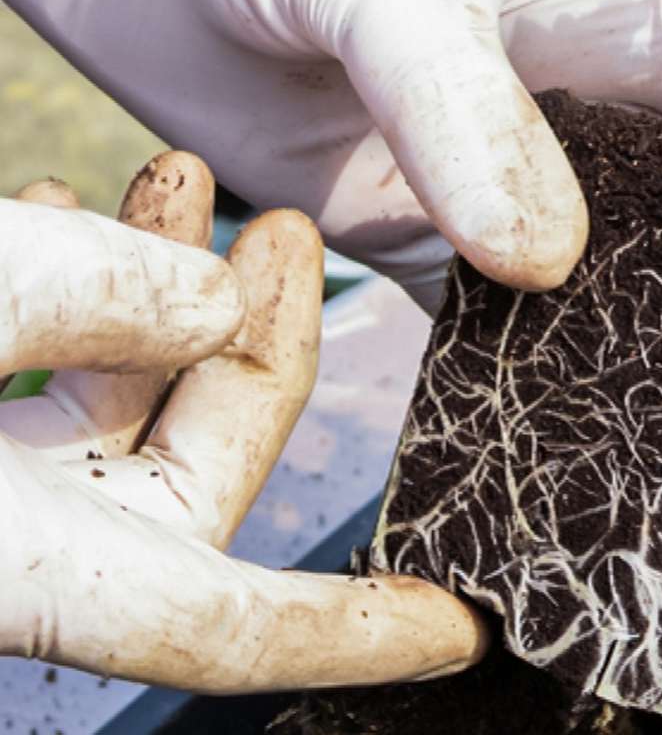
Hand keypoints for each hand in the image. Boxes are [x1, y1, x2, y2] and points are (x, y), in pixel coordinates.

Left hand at [0, 0, 661, 313]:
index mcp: (619, 8)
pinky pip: (491, 314)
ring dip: (635, 341)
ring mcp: (497, 170)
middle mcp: (576, 97)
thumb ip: (464, 106)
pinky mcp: (412, 224)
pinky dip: (523, 363)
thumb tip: (549, 265)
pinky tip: (550, 422)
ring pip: (601, 274)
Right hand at [0, 155, 486, 690]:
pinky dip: (74, 299)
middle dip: (262, 341)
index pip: (231, 628)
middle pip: (197, 467)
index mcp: (22, 568)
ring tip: (179, 180)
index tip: (467, 626)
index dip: (356, 632)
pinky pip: (36, 376)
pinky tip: (64, 208)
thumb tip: (216, 299)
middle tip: (291, 230)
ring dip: (158, 289)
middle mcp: (17, 547)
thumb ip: (81, 298)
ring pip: (117, 403)